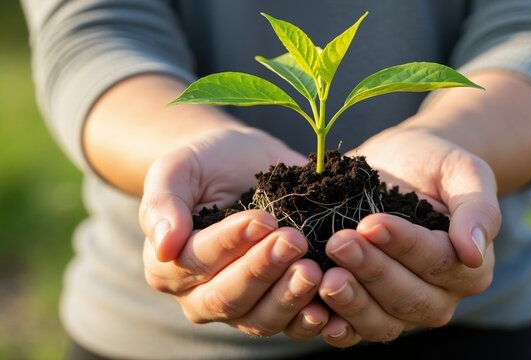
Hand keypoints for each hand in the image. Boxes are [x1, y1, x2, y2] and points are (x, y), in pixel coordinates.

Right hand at [139, 127, 328, 336]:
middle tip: (294, 241)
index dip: (231, 243)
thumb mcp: (178, 170)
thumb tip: (164, 246)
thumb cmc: (205, 165)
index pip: (198, 261)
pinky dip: (310, 321)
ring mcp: (240, 308)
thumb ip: (164, 204)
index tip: (263, 220)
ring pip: (260, 319)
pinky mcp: (275, 308)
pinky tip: (329, 309)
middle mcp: (200, 296)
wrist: (241, 165)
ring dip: (289, 297)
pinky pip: (291, 326)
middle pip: (229, 297)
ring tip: (314, 270)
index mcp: (168, 266)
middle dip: (263, 270)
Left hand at [316, 125, 500, 346]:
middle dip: (371, 271)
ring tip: (325, 277)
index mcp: (469, 267)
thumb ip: (478, 209)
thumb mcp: (464, 172)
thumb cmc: (435, 165)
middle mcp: (438, 296)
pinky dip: (335, 327)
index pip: (437, 262)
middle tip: (339, 243)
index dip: (404, 246)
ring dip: (351, 303)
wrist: (401, 164)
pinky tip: (315, 312)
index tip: (372, 223)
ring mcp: (401, 310)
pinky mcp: (368, 310)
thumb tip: (473, 252)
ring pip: (381, 323)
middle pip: (408, 297)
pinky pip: (354, 332)